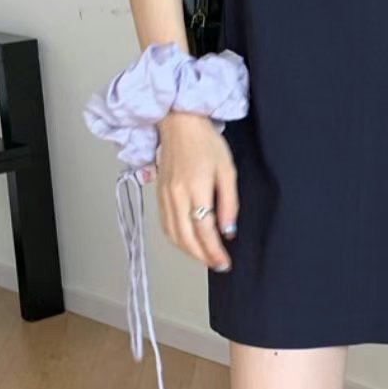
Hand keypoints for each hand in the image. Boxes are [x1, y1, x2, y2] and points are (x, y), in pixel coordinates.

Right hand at [155, 111, 238, 271]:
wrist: (179, 124)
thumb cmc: (205, 142)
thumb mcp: (227, 170)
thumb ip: (229, 203)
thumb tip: (228, 230)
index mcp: (195, 188)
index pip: (204, 230)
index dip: (214, 251)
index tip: (224, 262)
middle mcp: (176, 196)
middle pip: (187, 238)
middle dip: (203, 256)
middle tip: (217, 264)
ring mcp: (164, 197)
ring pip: (173, 235)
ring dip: (189, 252)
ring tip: (205, 257)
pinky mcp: (158, 195)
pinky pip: (165, 225)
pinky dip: (176, 240)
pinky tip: (188, 243)